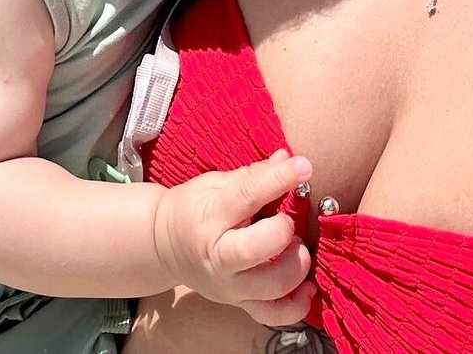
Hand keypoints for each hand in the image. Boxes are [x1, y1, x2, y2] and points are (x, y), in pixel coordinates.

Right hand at [152, 150, 314, 326]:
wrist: (165, 246)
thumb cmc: (193, 208)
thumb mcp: (214, 184)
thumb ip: (253, 174)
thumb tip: (287, 158)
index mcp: (209, 218)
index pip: (246, 196)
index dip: (278, 179)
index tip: (303, 166)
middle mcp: (217, 257)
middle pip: (253, 250)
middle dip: (282, 232)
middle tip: (290, 221)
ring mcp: (229, 287)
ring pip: (269, 288)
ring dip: (295, 267)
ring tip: (297, 249)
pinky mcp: (239, 304)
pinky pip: (273, 316)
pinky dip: (297, 305)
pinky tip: (307, 285)